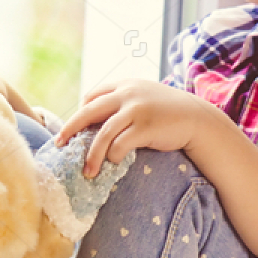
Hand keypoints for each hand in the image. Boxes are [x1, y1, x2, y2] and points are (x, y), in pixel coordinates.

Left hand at [56, 79, 210, 176]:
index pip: (92, 96)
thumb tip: (96, 122)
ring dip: (92, 155)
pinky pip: (120, 144)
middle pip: (88, 111)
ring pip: (102, 133)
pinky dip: (113, 156)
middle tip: (59, 145)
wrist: (198, 119)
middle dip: (70, 129)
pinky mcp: (145, 126)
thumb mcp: (144, 98)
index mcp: (124, 85)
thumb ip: (122, 103)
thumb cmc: (168, 113)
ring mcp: (136, 109)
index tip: (73, 130)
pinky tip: (114, 163)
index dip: (80, 113)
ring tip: (87, 172)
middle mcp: (127, 93)